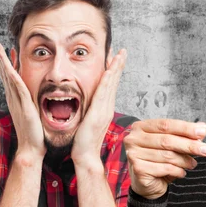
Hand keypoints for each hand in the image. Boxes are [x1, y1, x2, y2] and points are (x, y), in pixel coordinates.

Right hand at [0, 42, 45, 158]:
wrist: (31, 148)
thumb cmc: (35, 135)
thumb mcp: (33, 115)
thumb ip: (33, 106)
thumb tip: (38, 100)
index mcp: (17, 101)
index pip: (11, 79)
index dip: (9, 66)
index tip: (8, 53)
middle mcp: (14, 100)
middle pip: (6, 75)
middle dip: (2, 60)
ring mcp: (17, 102)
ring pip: (9, 78)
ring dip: (4, 63)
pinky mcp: (23, 106)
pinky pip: (17, 87)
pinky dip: (12, 75)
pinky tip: (9, 66)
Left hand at [71, 49, 126, 169]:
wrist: (85, 156)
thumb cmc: (83, 141)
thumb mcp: (87, 120)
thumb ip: (89, 109)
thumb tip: (86, 101)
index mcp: (104, 108)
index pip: (111, 85)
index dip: (114, 70)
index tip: (115, 57)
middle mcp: (107, 107)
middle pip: (114, 82)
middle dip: (118, 65)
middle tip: (123, 50)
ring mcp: (104, 111)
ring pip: (111, 85)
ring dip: (115, 69)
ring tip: (119, 55)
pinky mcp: (98, 114)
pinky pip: (103, 95)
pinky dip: (107, 82)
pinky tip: (109, 72)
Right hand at [125, 119, 205, 198]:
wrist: (146, 184)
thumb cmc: (157, 160)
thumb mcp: (170, 145)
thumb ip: (183, 135)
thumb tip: (201, 127)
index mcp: (141, 127)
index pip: (166, 125)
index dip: (185, 128)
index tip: (202, 131)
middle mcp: (134, 139)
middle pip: (167, 140)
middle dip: (189, 145)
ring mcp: (134, 154)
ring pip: (167, 155)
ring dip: (185, 160)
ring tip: (193, 164)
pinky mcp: (138, 169)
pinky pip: (164, 168)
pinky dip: (177, 170)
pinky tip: (182, 172)